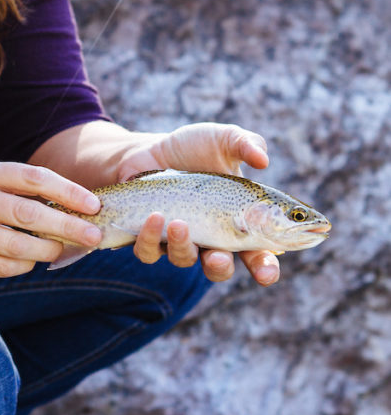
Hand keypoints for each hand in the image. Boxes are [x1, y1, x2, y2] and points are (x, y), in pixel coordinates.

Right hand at [0, 159, 101, 286]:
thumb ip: (20, 193)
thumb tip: (75, 208)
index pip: (33, 177)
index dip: (68, 192)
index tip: (93, 205)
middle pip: (29, 213)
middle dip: (68, 226)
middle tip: (93, 235)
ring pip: (18, 244)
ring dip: (47, 250)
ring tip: (60, 250)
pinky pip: (4, 266)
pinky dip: (23, 265)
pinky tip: (29, 260)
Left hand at [117, 122, 279, 286]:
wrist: (150, 149)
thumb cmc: (195, 147)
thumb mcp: (225, 139)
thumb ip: (247, 144)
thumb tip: (263, 160)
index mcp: (238, 222)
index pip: (257, 254)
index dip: (265, 268)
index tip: (266, 275)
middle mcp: (210, 238)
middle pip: (219, 268)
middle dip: (220, 268)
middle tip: (218, 258)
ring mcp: (178, 241)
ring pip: (182, 260)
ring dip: (181, 246)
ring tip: (178, 223)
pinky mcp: (149, 237)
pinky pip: (148, 251)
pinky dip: (150, 238)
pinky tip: (153, 216)